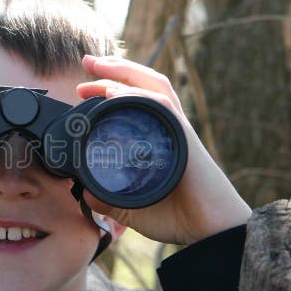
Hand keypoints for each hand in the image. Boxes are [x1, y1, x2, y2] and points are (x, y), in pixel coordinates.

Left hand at [77, 55, 250, 244]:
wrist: (208, 230)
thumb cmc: (178, 216)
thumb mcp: (130, 206)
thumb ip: (107, 199)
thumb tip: (84, 193)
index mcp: (157, 137)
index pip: (134, 100)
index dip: (110, 87)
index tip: (82, 89)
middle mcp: (168, 127)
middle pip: (143, 84)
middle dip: (115, 68)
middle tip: (87, 60)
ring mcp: (177, 130)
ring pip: (153, 87)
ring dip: (125, 71)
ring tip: (98, 65)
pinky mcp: (183, 138)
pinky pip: (160, 108)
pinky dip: (137, 96)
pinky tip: (114, 92)